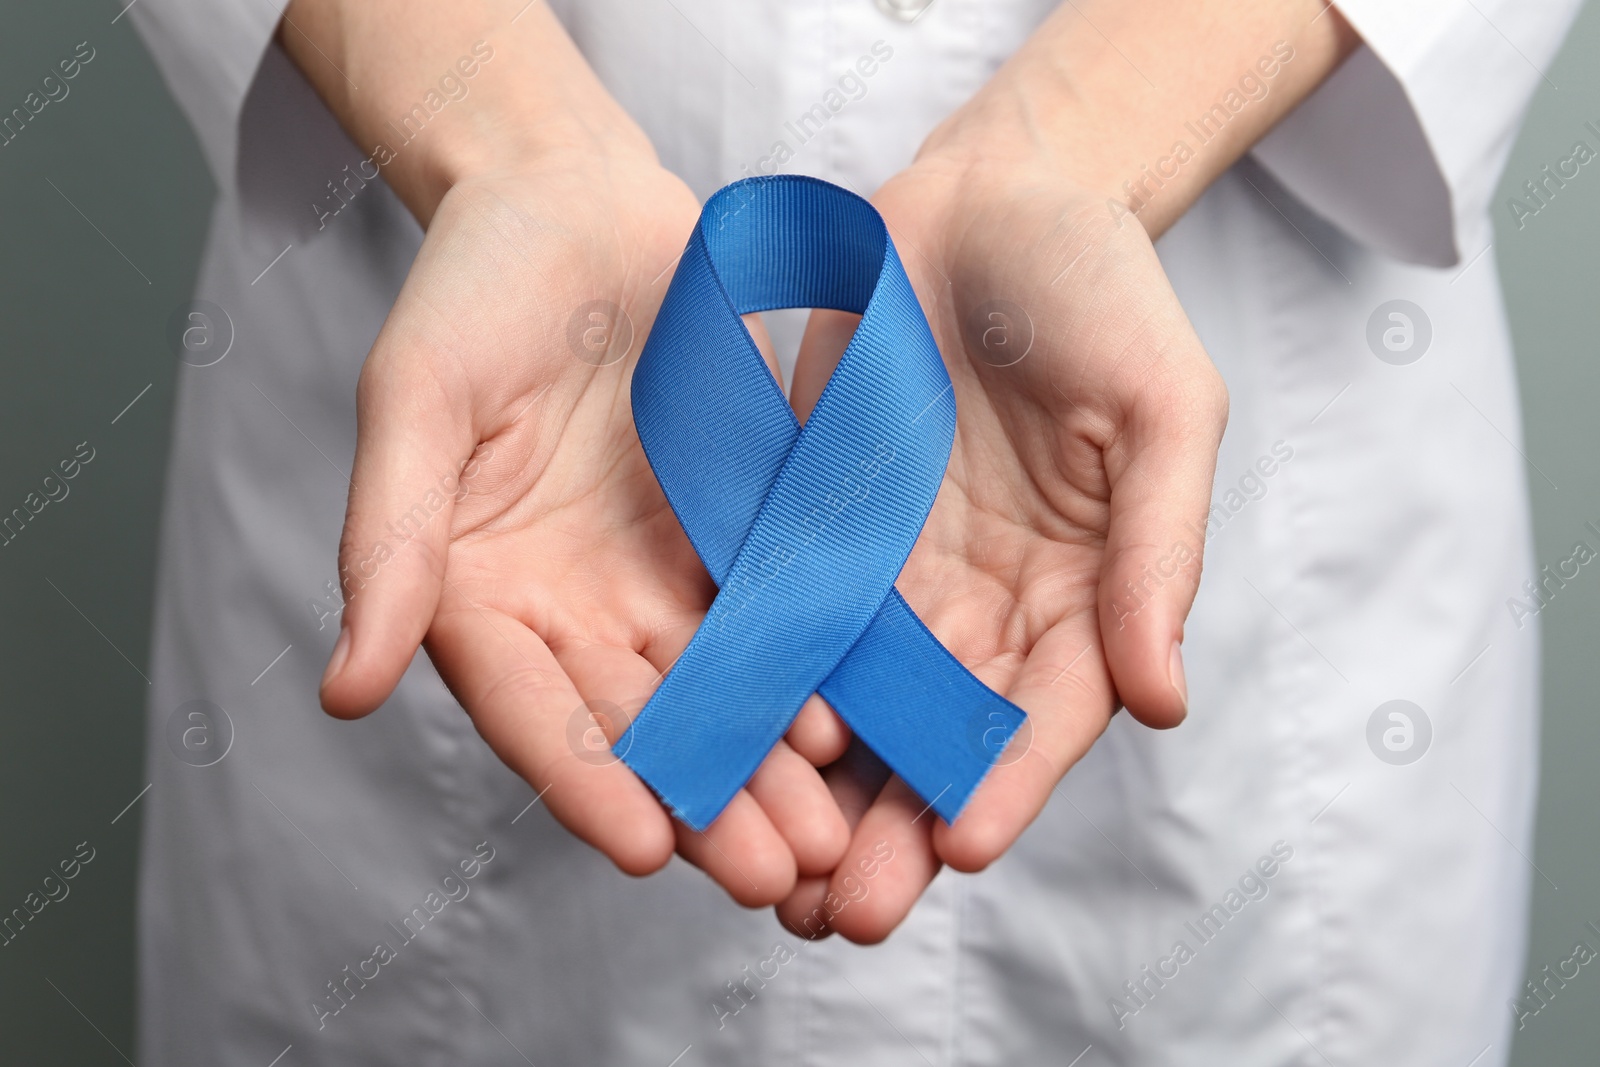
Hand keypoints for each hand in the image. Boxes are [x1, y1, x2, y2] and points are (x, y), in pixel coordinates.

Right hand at [319, 147, 849, 905]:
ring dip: (773, 765)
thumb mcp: (415, 401)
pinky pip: (778, 610)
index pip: (534, 711)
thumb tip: (343, 691)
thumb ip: (389, 542)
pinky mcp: (733, 532)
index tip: (644, 848)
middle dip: (707, 803)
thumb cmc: (472, 287)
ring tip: (832, 834)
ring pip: (722, 690)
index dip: (586, 780)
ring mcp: (658, 575)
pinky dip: (814, 666)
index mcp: (483, 595)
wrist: (573, 203)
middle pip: (642, 724)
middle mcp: (574, 606)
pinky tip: (861, 716)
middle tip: (774, 876)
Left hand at [774, 157, 1227, 941]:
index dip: (1006, 783)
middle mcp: (976, 606)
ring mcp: (886, 574)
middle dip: (892, 831)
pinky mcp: (806, 529)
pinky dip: (748, 688)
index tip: (962, 845)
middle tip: (846, 916)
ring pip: (846, 706)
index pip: (1042, 716)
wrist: (988, 199)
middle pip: (934, 740)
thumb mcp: (1160, 408)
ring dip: (810, 797)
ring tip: (771, 881)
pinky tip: (714, 746)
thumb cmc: (1098, 292)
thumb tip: (1160, 701)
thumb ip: (1157, 551)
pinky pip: (773, 618)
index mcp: (1074, 595)